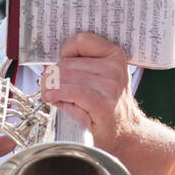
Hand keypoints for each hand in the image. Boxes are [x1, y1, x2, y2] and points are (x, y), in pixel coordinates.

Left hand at [39, 33, 146, 154]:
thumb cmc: (107, 105)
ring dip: (53, 88)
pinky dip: (57, 94)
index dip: (65, 53)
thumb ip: (80, 65)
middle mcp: (115, 68)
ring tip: (54, 96)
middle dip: (53, 76)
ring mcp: (110, 86)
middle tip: (51, 87)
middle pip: (67, 62)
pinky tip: (53, 99)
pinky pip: (72, 91)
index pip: (81, 41)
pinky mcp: (102, 104)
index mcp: (115, 55)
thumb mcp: (100, 77)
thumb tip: (49, 66)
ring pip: (66, 76)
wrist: (124, 133)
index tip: (63, 64)